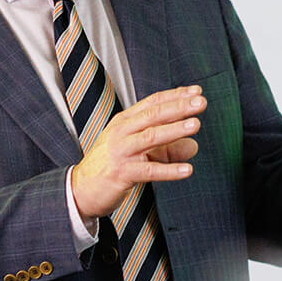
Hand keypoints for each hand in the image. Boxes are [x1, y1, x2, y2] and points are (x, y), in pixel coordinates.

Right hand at [70, 86, 203, 218]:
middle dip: (178, 106)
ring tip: (195, 125)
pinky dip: (169, 170)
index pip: (152, 103)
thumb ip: (165, 147)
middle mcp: (121, 132)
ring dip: (175, 130)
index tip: (196, 91)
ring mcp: (120, 152)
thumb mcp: (137, 151)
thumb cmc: (110, 166)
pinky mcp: (121, 173)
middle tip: (200, 101)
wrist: (81, 189)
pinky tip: (186, 170)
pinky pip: (148, 170)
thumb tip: (193, 146)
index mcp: (124, 122)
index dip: (175, 95)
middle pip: (153, 115)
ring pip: (150, 137)